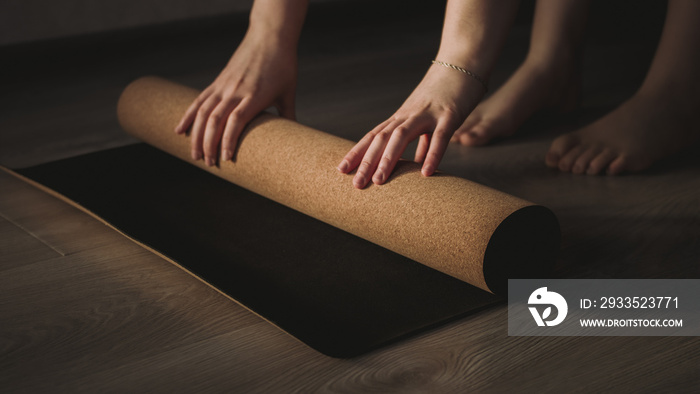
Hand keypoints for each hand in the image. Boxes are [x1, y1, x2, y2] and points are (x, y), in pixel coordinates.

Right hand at [174, 31, 297, 165]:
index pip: (236, 121)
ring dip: (196, 135)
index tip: (226, 159)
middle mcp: (236, 90)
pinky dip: (188, 116)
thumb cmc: (283, 65)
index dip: (229, 140)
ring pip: (203, 112)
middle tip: (209, 164)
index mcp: (254, 95)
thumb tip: (295, 139)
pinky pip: (199, 100)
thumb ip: (288, 116)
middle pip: (216, 120)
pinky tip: (179, 130)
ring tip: (194, 155)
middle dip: (209, 144)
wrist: (270, 36)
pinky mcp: (218, 81)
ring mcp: (224, 85)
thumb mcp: (288, 92)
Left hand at [337, 65, 484, 187]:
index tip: (342, 170)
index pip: (374, 136)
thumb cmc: (447, 93)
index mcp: (402, 116)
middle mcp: (409, 114)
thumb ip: (424, 143)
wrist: (464, 61)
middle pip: (382, 138)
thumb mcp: (430, 120)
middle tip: (356, 185)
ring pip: (402, 136)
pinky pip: (440, 136)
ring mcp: (428, 113)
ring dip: (388, 159)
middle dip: (367, 162)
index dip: (358, 152)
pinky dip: (432, 155)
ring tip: (379, 182)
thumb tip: (419, 165)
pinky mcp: (450, 114)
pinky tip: (426, 173)